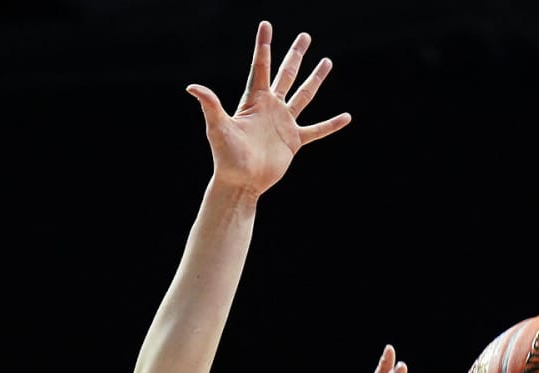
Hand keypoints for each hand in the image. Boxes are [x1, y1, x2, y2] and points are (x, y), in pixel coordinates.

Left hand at [187, 20, 351, 197]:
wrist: (241, 182)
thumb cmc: (226, 157)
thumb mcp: (218, 128)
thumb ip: (210, 105)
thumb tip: (192, 87)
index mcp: (254, 100)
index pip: (260, 67)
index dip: (263, 45)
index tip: (266, 25)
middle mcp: (271, 107)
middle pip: (286, 74)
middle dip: (295, 55)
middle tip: (305, 36)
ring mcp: (284, 123)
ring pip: (304, 96)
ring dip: (315, 79)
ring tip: (327, 62)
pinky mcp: (294, 141)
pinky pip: (316, 130)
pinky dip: (331, 124)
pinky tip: (346, 116)